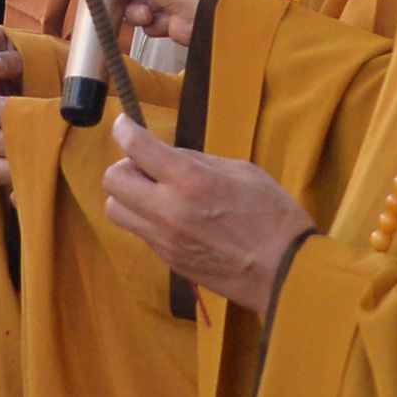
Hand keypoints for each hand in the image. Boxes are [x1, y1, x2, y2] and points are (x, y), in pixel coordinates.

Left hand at [96, 117, 310, 308]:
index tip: (123, 124)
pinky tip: (171, 216)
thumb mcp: (242, 171)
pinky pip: (139, 231)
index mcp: (191, 181)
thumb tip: (169, 155)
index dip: (124, 129)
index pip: (137, 147)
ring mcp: (164, 239)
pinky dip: (145, 217)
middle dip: (124, 165)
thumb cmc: (273, 216)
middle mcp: (169, 210)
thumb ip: (199, 160)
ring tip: (154, 193)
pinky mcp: (167, 260)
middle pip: (112, 180)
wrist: (283, 272)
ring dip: (128, 195)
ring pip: (115, 210)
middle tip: (146, 165)